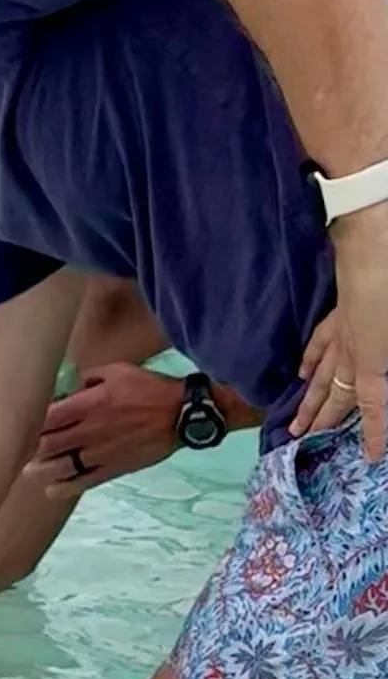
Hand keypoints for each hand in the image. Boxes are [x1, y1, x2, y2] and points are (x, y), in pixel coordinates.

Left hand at [26, 363, 180, 497]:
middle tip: (22, 450)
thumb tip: (67, 386)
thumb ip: (88, 378)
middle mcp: (89, 431)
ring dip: (41, 471)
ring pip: (60, 468)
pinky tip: (52, 489)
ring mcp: (100, 453)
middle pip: (46, 445)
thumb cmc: (149, 388)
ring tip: (31, 471)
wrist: (180, 414)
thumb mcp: (117, 371)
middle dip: (30, 449)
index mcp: (87, 404)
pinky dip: (64, 488)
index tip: (24, 423)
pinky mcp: (112, 469)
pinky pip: (83, 483)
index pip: (46, 417)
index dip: (30, 423)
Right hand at [325, 202, 387, 459]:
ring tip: (300, 419)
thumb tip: (361, 385)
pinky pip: (322, 337)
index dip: (373, 431)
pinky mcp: (343, 302)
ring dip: (312, 397)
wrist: (376, 221)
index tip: (371, 457)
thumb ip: (381, 364)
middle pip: (337, 390)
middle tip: (305, 442)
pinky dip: (311, 356)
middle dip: (324, 420)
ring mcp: (346, 322)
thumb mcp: (387, 341)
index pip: (373, 402)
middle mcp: (355, 343)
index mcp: (374, 353)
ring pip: (324, 368)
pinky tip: (303, 368)